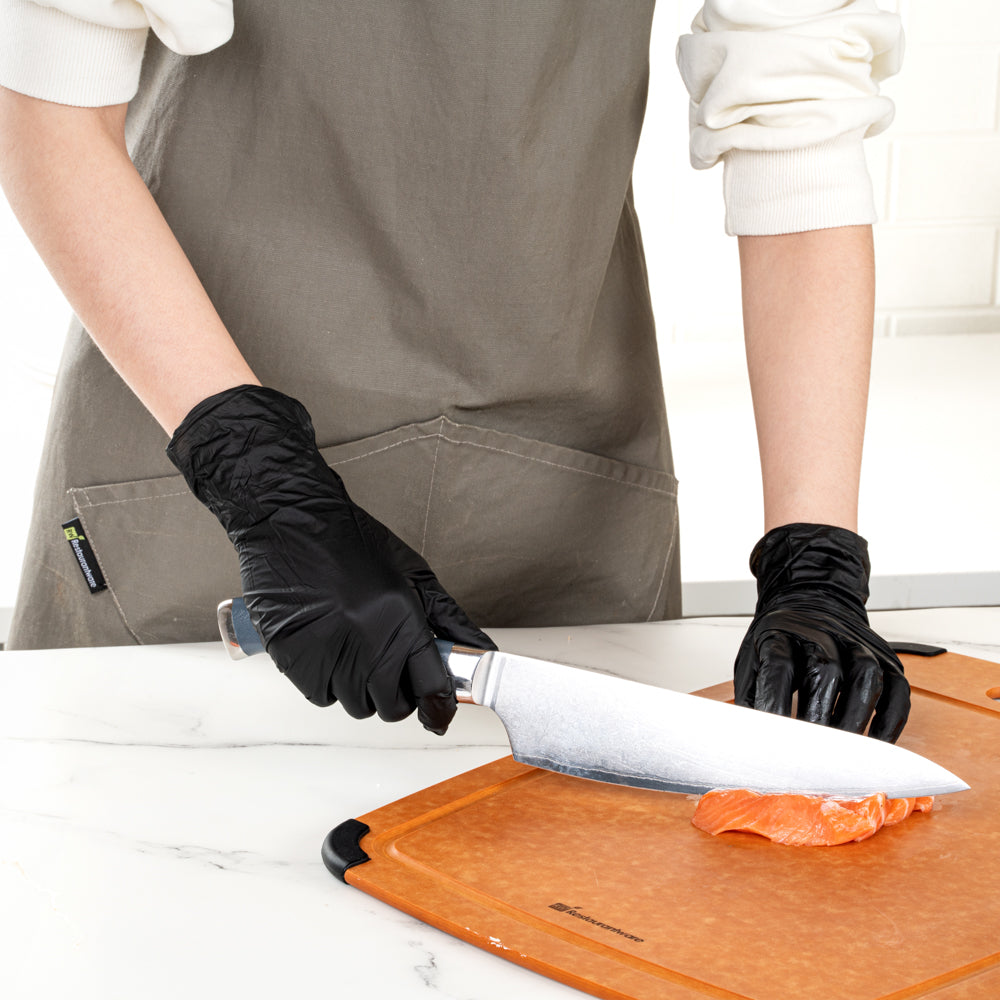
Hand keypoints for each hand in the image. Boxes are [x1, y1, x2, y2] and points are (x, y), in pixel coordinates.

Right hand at [167, 385, 493, 733]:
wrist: (292, 520)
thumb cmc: (352, 541)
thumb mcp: (414, 574)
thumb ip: (450, 621)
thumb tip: (482, 652)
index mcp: (401, 619)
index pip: (431, 688)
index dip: (438, 705)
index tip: (439, 711)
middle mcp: (365, 642)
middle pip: (391, 707)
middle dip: (396, 692)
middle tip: (389, 663)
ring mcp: (326, 654)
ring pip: (354, 705)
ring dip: (359, 686)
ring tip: (354, 644)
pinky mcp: (292, 659)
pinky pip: (320, 695)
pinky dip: (327, 680)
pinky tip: (327, 646)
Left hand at [734, 523, 909, 741]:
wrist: (811, 600)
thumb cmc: (780, 640)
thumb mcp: (752, 659)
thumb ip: (751, 697)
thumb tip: (750, 741)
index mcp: (781, 632)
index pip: (779, 665)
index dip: (776, 701)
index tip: (775, 737)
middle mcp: (822, 633)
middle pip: (826, 670)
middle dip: (819, 714)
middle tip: (813, 751)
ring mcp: (858, 644)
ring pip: (866, 676)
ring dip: (856, 717)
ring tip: (844, 752)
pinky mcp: (886, 659)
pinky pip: (897, 689)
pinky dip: (890, 720)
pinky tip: (877, 743)